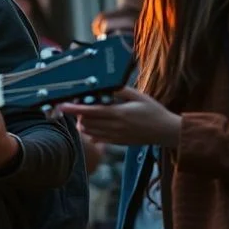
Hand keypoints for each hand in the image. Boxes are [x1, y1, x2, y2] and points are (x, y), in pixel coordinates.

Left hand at [58, 87, 181, 146]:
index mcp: (119, 114)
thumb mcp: (139, 96)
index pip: (90, 111)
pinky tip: (96, 123)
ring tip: (88, 114)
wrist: (166, 131)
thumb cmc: (153, 111)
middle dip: (78, 114)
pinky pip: (97, 138)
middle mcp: (115, 127)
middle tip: (82, 105)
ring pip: (89, 132)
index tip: (62, 105)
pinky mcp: (117, 143)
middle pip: (85, 122)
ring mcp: (115, 137)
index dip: (74, 108)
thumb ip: (120, 91)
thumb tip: (104, 86)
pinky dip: (91, 131)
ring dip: (83, 122)